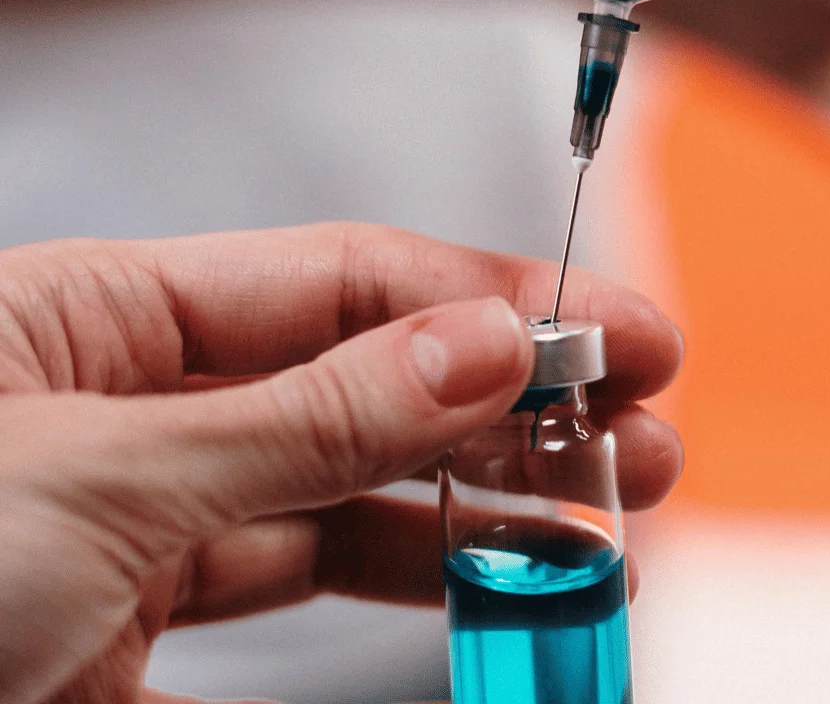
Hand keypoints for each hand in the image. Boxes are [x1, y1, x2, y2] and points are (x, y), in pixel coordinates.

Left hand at [0, 222, 683, 703]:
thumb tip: (479, 345)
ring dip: (490, 503)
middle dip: (522, 405)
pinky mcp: (153, 630)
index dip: (497, 304)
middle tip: (648, 436)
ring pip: (362, 492)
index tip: (621, 336)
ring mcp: (157, 520)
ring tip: (607, 519)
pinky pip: (314, 593)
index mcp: (101, 318)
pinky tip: (498, 589)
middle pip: (376, 383)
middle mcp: (142, 407)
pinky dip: (413, 595)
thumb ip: (307, 416)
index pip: (348, 282)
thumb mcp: (99, 475)